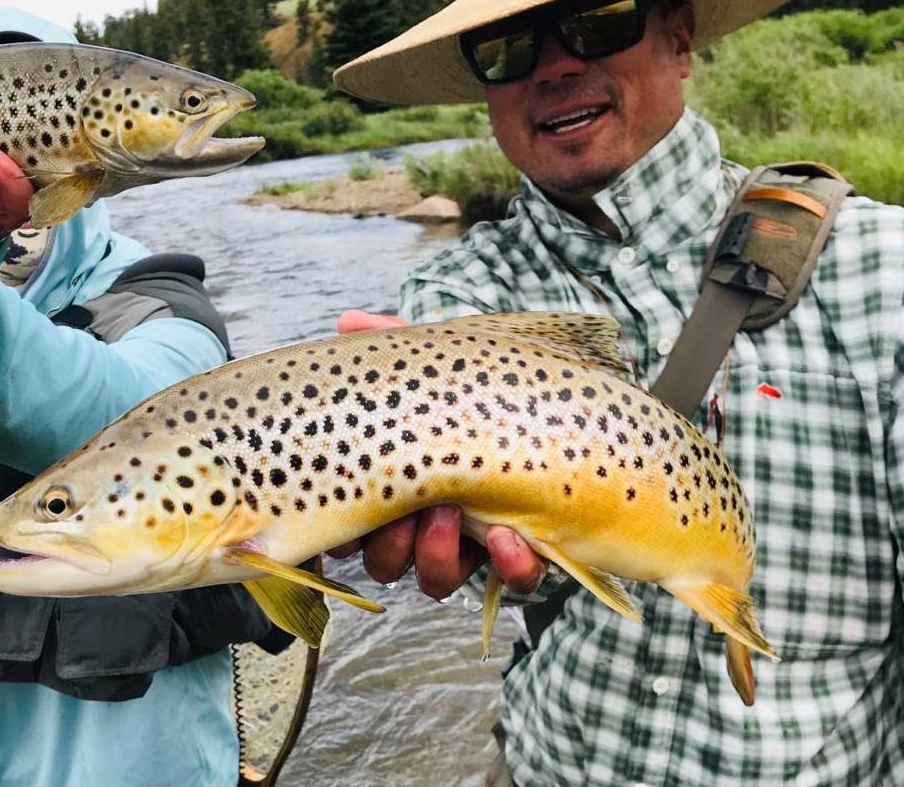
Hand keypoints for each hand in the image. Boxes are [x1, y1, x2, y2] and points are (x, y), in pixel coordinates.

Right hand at [327, 310, 546, 598]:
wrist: (561, 406)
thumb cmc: (484, 393)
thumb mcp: (443, 366)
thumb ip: (397, 347)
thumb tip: (348, 322)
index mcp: (397, 490)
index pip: (352, 526)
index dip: (342, 527)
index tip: (344, 509)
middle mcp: (425, 529)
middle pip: (384, 562)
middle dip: (389, 542)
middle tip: (405, 508)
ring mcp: (473, 547)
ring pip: (436, 578)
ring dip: (435, 554)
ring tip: (450, 514)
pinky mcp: (524, 556)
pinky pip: (513, 581)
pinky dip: (511, 566)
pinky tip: (512, 538)